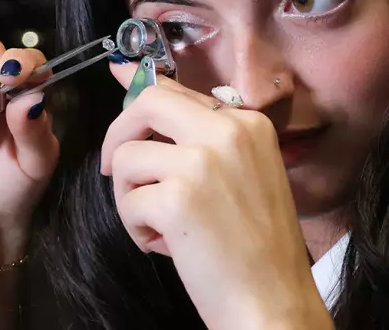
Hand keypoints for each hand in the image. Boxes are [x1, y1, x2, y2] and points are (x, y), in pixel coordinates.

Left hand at [100, 63, 331, 329]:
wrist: (274, 303)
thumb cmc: (256, 247)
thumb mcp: (241, 174)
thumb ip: (200, 139)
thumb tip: (147, 96)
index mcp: (247, 123)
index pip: (178, 90)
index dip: (140, 91)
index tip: (120, 85)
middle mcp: (227, 132)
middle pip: (147, 103)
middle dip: (119, 134)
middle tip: (114, 168)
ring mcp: (202, 162)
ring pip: (127, 157)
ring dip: (131, 196)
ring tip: (159, 226)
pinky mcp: (177, 198)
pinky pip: (128, 199)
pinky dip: (137, 227)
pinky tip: (165, 246)